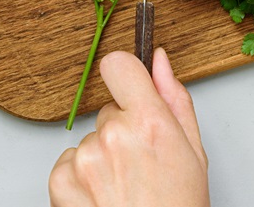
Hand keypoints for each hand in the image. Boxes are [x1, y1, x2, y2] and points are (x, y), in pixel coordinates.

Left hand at [49, 48, 208, 206]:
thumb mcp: (194, 155)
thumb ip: (175, 99)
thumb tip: (161, 61)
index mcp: (150, 123)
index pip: (119, 64)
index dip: (125, 75)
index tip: (130, 90)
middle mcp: (113, 135)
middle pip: (108, 111)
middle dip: (122, 131)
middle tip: (140, 167)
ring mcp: (83, 158)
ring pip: (90, 139)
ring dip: (102, 158)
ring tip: (123, 190)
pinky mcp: (60, 179)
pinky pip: (69, 161)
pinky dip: (81, 179)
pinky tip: (103, 200)